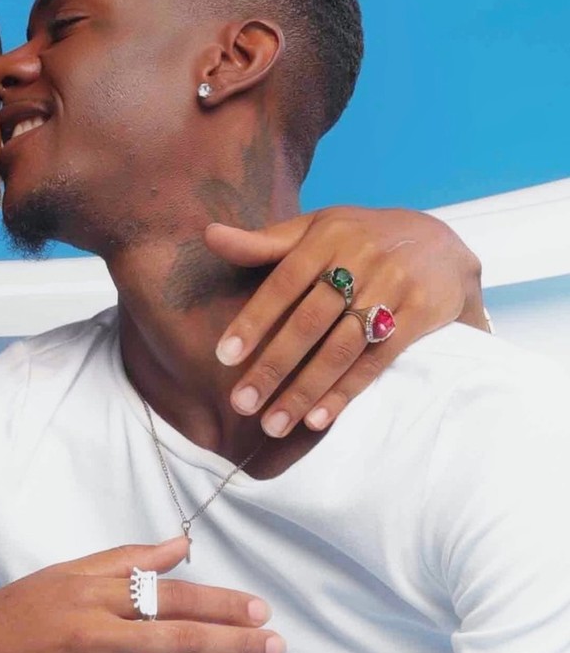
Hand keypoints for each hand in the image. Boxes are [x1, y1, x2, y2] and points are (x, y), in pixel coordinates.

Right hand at [0, 538, 281, 652]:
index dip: (220, 602)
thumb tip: (180, 546)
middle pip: (180, 638)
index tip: (259, 609)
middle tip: (277, 647)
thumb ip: (124, 560)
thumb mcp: (63, 575)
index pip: (170, 594)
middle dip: (236, 644)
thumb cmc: (10, 617)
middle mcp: (94, 633)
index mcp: (91, 591)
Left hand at [207, 206, 483, 437]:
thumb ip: (264, 242)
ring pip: (341, 347)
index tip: (224, 357)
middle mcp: (361, 259)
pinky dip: (346, 392)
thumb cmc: (361, 239)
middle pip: (309, 321)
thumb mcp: (316, 228)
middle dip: (273, 366)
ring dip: (305, 390)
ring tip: (273, 423)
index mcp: (328, 236)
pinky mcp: (420, 314)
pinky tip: (317, 419)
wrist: (443, 244)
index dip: (253, 320)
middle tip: (242, 403)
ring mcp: (393, 287)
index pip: (283, 282)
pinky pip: (377, 360)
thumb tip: (209, 235)